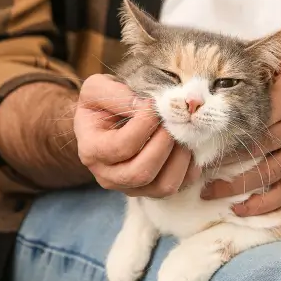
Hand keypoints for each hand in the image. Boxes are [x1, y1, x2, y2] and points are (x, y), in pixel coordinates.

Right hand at [74, 74, 200, 197]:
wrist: (103, 122)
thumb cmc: (100, 105)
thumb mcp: (97, 89)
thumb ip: (116, 94)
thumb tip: (145, 107)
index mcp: (91, 151)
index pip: (123, 146)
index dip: (144, 124)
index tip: (154, 103)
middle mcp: (108, 177)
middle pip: (142, 172)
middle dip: (164, 143)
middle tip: (172, 120)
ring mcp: (131, 188)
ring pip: (164, 186)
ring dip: (180, 157)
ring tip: (181, 132)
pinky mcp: (152, 191)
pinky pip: (179, 187)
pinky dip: (189, 168)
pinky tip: (186, 145)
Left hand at [201, 41, 280, 215]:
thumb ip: (262, 59)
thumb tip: (226, 59)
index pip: (249, 120)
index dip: (221, 132)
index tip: (198, 140)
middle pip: (252, 150)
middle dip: (220, 162)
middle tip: (193, 169)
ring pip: (267, 174)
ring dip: (236, 186)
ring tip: (209, 192)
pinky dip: (266, 203)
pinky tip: (242, 209)